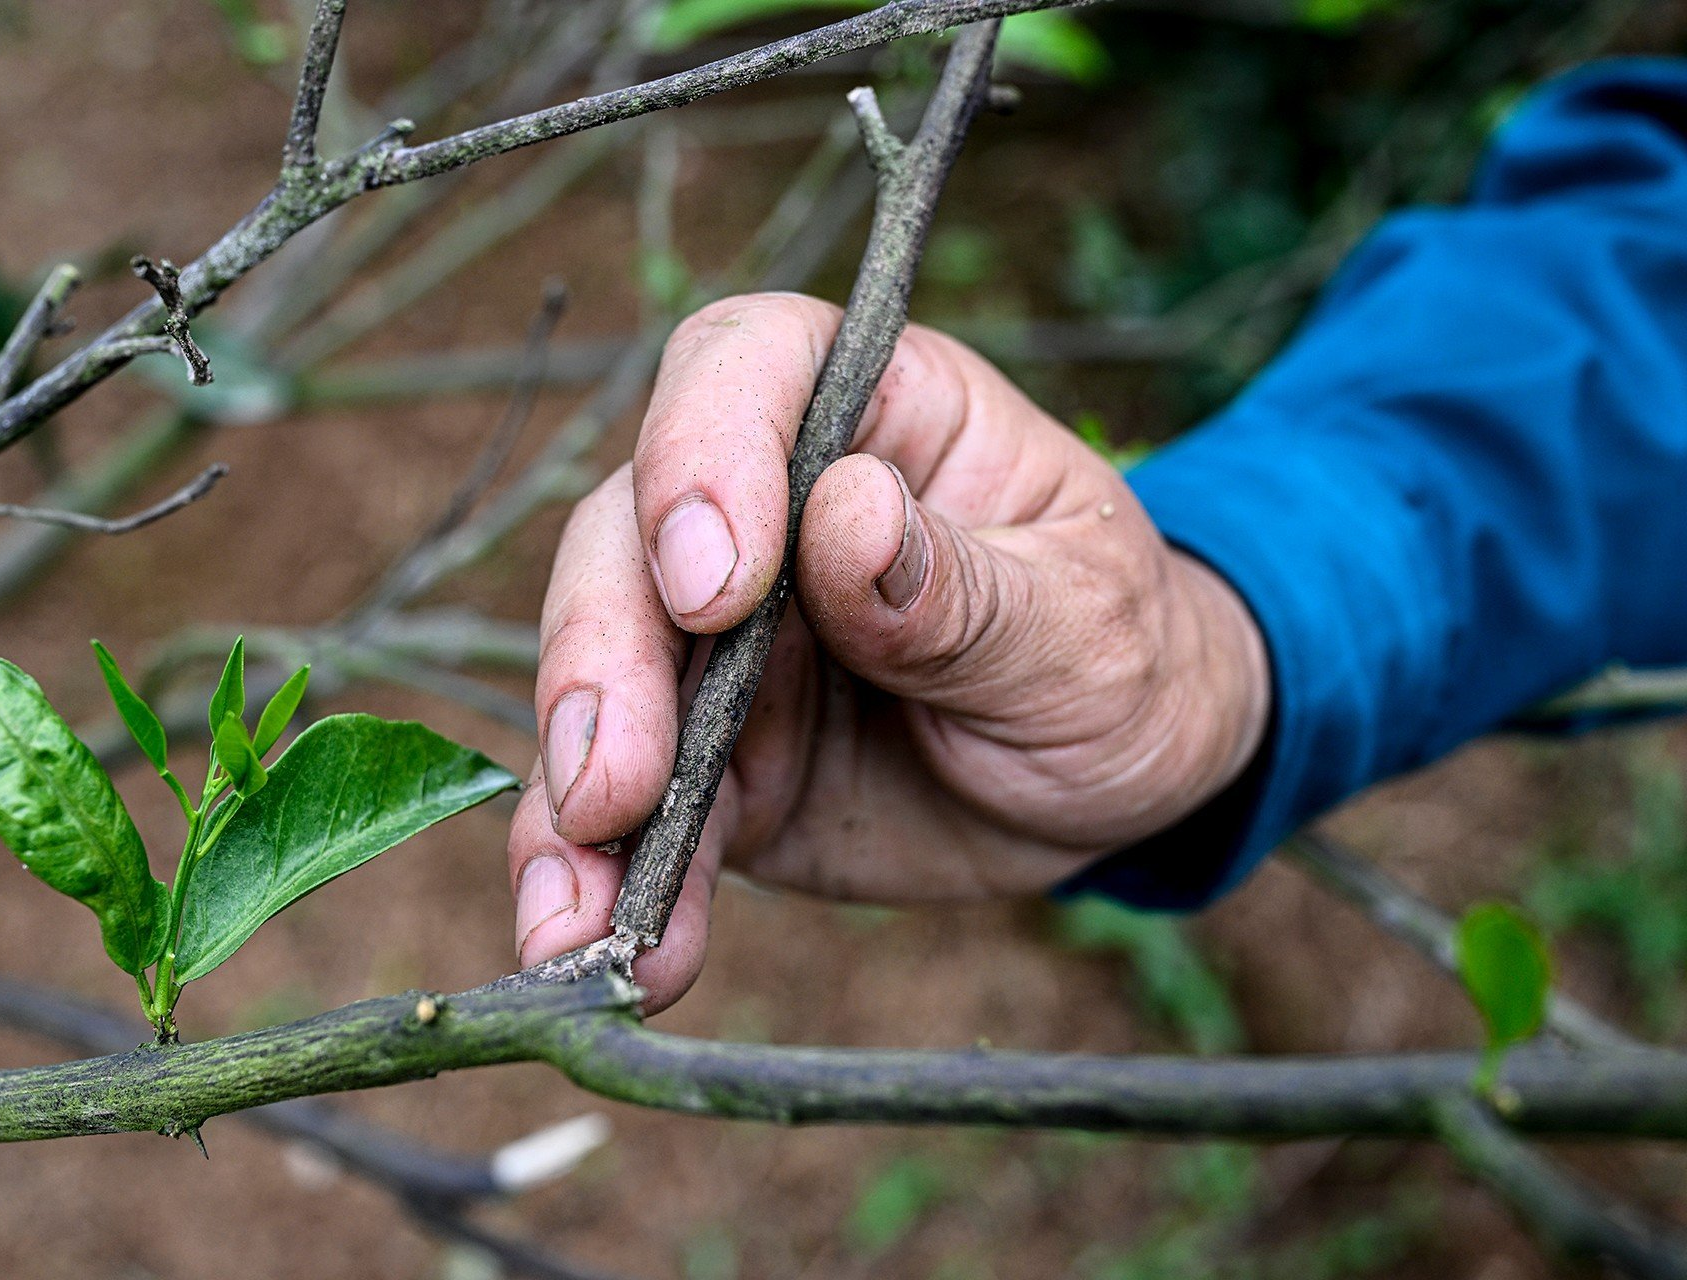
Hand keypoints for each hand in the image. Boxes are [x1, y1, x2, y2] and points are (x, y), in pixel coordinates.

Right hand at [506, 293, 1269, 1010]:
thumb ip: (962, 586)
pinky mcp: (705, 767)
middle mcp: (762, 513)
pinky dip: (609, 889)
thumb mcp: (1080, 620)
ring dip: (572, 805)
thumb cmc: (1118, 655)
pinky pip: (633, 822)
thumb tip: (847, 516)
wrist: (1113, 784)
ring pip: (598, 691)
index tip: (713, 587)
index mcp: (865, 416)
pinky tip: (614, 957)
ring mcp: (716, 648)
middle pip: (625, 541)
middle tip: (615, 786)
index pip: (746, 372)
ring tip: (573, 918)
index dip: (700, 458)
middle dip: (605, 663)